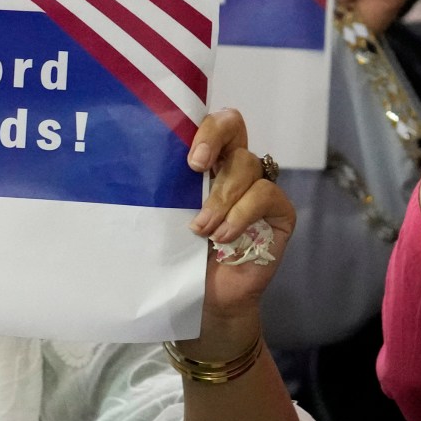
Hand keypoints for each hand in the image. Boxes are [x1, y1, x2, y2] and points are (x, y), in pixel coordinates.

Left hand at [186, 108, 296, 345]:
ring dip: (220, 198)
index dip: (206, 128)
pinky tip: (223, 237)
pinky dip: (241, 215)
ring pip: (246, 166)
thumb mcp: (169, 215)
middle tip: (195, 168)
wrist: (207, 296)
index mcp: (209, 162)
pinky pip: (265, 196)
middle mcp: (235, 168)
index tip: (188, 156)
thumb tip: (140, 164)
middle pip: (235, 129)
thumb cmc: (183, 254)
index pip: (214, 124)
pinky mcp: (279, 212)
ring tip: (202, 228)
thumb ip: (170, 188)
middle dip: (213, 141)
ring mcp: (260, 188)